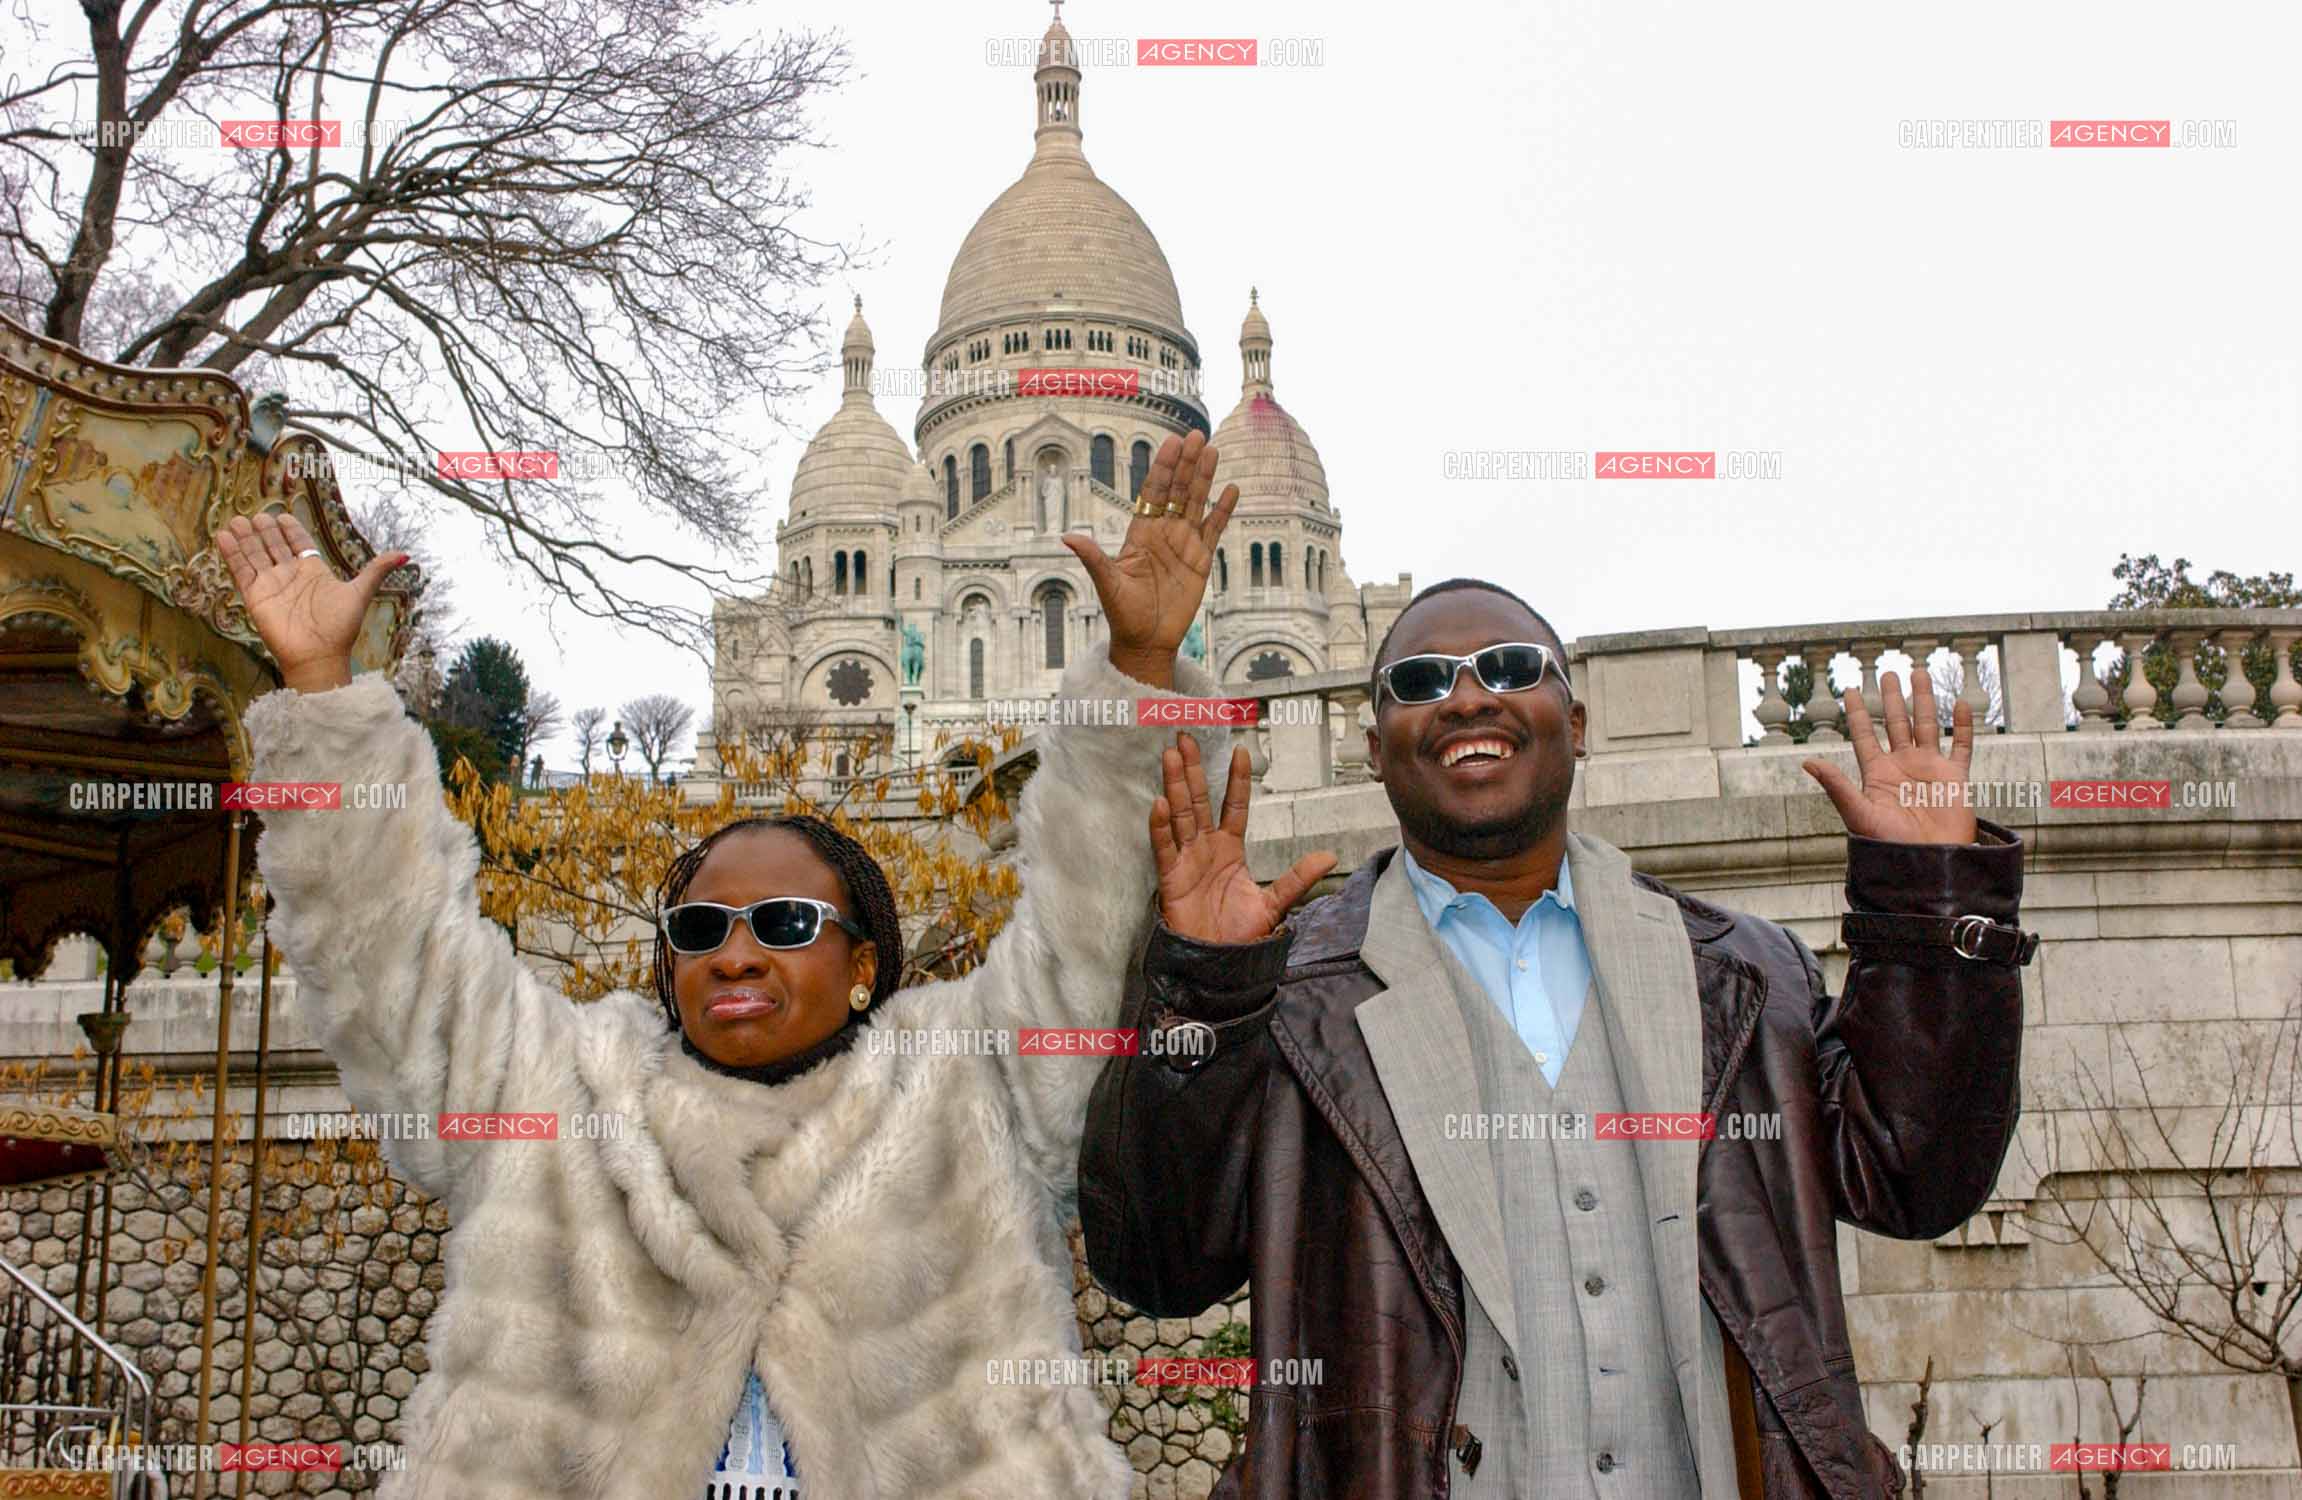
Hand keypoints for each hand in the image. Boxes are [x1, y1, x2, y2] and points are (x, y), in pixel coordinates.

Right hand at [216, 511, 406, 691]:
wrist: (318, 655)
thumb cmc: (340, 627)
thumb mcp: (360, 593)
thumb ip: (377, 570)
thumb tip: (405, 555)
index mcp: (314, 571)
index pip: (299, 543)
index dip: (290, 529)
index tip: (283, 515)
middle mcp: (290, 575)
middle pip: (273, 545)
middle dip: (265, 530)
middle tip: (256, 514)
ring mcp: (271, 584)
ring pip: (255, 554)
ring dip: (246, 537)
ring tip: (237, 519)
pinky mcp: (255, 595)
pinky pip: (241, 569)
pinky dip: (232, 552)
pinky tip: (224, 536)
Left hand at [1061, 430, 1237, 688]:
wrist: (1146, 641)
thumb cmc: (1123, 614)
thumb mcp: (1107, 584)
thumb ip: (1093, 558)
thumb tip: (1066, 538)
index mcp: (1139, 533)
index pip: (1153, 493)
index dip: (1163, 468)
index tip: (1171, 443)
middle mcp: (1163, 533)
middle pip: (1178, 490)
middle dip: (1186, 463)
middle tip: (1196, 435)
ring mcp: (1184, 544)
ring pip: (1197, 503)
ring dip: (1205, 478)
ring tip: (1213, 451)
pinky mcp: (1201, 560)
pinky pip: (1214, 529)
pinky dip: (1223, 510)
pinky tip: (1231, 489)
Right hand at [1151, 733, 1336, 944]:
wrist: (1218, 963)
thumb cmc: (1240, 933)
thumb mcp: (1274, 902)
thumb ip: (1298, 877)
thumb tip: (1330, 856)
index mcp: (1230, 849)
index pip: (1234, 806)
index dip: (1236, 779)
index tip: (1241, 749)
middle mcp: (1206, 848)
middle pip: (1199, 800)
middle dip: (1193, 769)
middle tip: (1186, 738)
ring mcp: (1187, 860)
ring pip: (1180, 814)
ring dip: (1175, 785)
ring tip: (1171, 756)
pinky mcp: (1170, 878)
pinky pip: (1164, 847)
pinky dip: (1160, 827)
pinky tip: (1159, 803)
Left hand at [1801, 669, 1977, 843]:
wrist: (1928, 863)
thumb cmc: (1889, 845)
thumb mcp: (1859, 813)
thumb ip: (1837, 786)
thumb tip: (1807, 762)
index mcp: (1877, 774)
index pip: (1864, 735)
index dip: (1858, 713)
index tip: (1851, 690)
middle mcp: (1902, 766)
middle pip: (1895, 723)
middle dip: (1891, 698)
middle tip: (1886, 672)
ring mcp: (1929, 769)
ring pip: (1926, 725)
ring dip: (1923, 700)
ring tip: (1918, 673)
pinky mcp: (1955, 777)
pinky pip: (1961, 746)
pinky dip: (1963, 725)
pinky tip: (1960, 704)